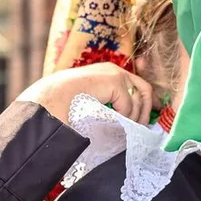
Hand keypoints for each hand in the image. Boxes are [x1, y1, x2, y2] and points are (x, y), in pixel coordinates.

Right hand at [17, 63, 155, 125]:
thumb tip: (126, 121)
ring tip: (128, 130)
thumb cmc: (65, 105)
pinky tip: (115, 123)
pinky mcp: (115, 81)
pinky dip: (125, 116)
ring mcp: (116, 74)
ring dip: (135, 117)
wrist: (50, 99)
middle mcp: (114, 70)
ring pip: (139, 99)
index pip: (136, 85)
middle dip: (147, 109)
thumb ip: (108, 106)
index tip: (150, 115)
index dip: (146, 101)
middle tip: (144, 127)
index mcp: (107, 74)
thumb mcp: (92, 103)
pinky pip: (129, 105)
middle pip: (144, 89)